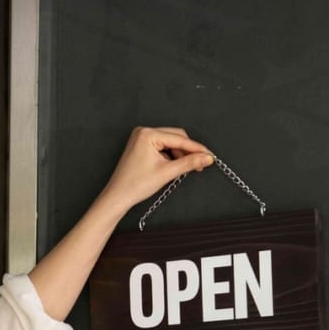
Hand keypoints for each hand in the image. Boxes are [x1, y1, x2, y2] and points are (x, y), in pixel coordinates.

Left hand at [100, 127, 214, 211]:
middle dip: (189, 151)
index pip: (179, 139)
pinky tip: (175, 166)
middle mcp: (144, 132)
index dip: (197, 148)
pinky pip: (162, 147)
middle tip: (201, 163)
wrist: (118, 197)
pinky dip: (171, 156)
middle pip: (176, 137)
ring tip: (187, 168)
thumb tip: (206, 158)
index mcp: (148, 134)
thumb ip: (189, 163)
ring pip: (170, 143)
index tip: (210, 155)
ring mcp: (141, 139)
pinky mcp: (141, 146)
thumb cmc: (135, 185)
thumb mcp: (167, 172)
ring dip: (180, 154)